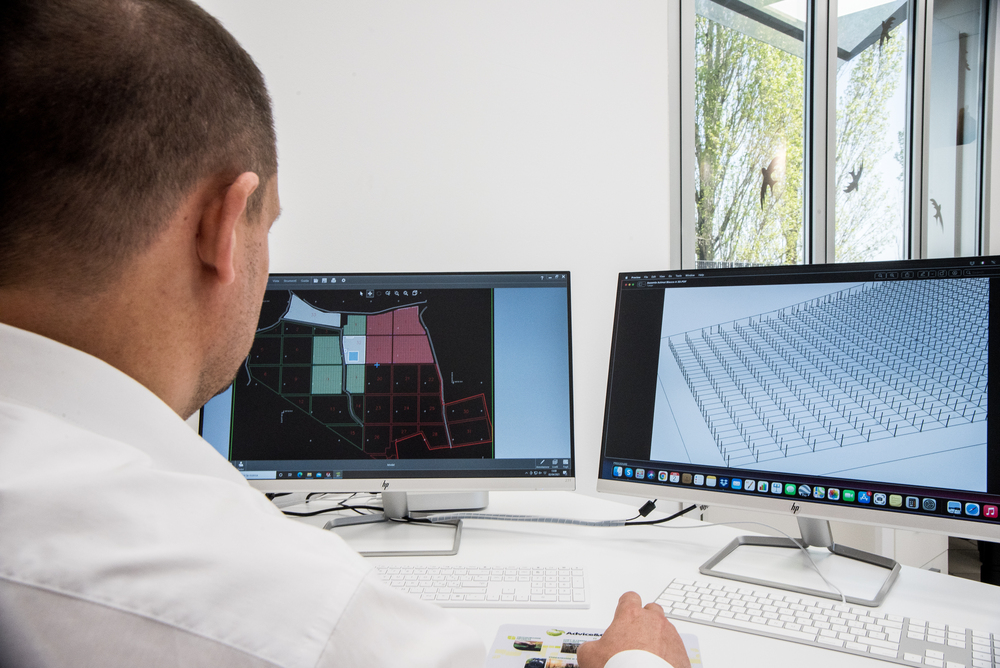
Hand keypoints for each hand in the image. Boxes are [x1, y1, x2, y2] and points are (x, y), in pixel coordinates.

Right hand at [576, 592, 690, 667]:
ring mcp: (670, 636)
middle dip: (644, 620)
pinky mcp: (682, 653)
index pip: (629, 598)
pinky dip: (668, 655)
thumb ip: (590, 646)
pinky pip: (675, 649)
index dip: (625, 606)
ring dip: (657, 638)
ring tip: (647, 656)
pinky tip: (657, 665)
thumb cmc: (619, 667)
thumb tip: (589, 650)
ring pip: (664, 630)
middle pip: (651, 610)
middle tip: (635, 636)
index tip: (622, 613)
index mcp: (630, 615)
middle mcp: (653, 621)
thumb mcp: (589, 655)